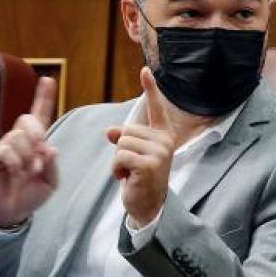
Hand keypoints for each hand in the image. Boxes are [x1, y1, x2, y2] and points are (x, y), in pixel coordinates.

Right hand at [0, 77, 59, 227]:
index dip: (43, 98)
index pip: (40, 116)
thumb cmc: (29, 197)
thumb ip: (52, 165)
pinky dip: (16, 163)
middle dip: (36, 131)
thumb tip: (50, 147)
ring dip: (27, 156)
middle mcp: (19, 141)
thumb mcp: (49, 183)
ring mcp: (5, 147)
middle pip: (27, 119)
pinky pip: (6, 150)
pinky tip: (15, 175)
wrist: (10, 214)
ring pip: (18, 136)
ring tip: (27, 173)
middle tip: (40, 146)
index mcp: (36, 144)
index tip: (47, 79)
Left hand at [106, 67, 175, 228]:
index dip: (150, 88)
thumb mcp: (130, 155)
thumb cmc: (139, 178)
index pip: (156, 108)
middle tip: (131, 166)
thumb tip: (110, 130)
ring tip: (129, 173)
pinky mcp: (150, 165)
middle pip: (126, 130)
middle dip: (121, 149)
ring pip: (121, 143)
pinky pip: (120, 156)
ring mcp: (159, 153)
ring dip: (118, 161)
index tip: (144, 69)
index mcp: (162, 135)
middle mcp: (165, 141)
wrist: (148, 207)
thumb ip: (124, 138)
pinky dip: (117, 169)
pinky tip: (127, 179)